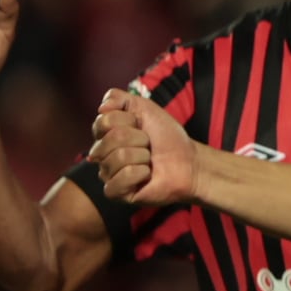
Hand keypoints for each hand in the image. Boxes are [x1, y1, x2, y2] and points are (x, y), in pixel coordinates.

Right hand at [89, 88, 197, 205]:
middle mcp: (101, 155)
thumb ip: (120, 98)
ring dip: (143, 156)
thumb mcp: (145, 108)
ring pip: (118, 157)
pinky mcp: (116, 193)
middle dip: (139, 139)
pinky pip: (122, 178)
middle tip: (149, 146)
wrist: (189, 161)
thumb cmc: (166, 137)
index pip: (104, 121)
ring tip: (150, 161)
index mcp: (103, 135)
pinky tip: (147, 175)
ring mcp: (107, 174)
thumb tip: (102, 107)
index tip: (142, 127)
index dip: (129, 120)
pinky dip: (141, 173)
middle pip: (112, 138)